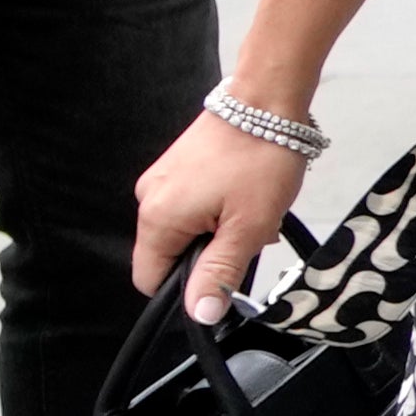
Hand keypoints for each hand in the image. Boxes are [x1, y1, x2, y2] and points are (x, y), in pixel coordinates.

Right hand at [127, 105, 312, 325]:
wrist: (267, 100)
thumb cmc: (260, 158)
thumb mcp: (247, 227)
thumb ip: (219, 273)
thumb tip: (200, 314)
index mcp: (157, 218)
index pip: (150, 280)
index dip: (185, 289)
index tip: (221, 275)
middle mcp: (148, 199)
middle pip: (171, 255)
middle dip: (212, 255)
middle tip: (249, 234)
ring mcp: (162, 181)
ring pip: (187, 231)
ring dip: (222, 232)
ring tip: (253, 211)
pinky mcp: (178, 169)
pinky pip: (192, 207)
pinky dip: (220, 211)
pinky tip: (247, 197)